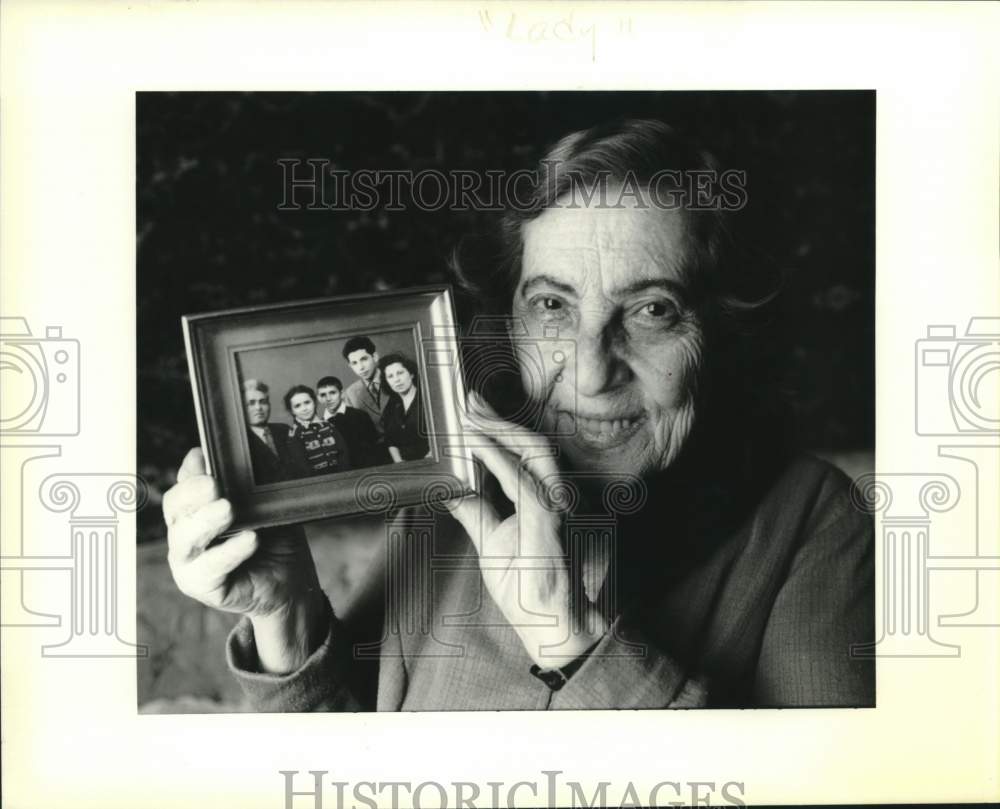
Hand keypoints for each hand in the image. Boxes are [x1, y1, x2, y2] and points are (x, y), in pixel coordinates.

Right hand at [163, 448, 325, 671]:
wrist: (291, 582)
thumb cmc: (273, 541)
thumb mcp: (263, 507)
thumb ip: (242, 485)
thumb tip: (230, 457)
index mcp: (194, 512)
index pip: (182, 488)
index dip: (189, 474)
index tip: (202, 458)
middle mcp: (185, 535)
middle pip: (174, 509)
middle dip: (192, 493)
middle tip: (213, 484)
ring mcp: (189, 563)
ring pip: (184, 539)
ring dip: (206, 521)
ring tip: (228, 509)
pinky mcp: (202, 587)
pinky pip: (210, 568)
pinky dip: (229, 552)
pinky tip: (249, 539)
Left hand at [447, 394, 607, 667]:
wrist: (553, 626)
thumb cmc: (531, 589)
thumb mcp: (492, 542)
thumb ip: (476, 512)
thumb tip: (452, 488)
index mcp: (545, 499)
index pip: (523, 454)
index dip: (498, 430)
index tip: (472, 414)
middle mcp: (556, 495)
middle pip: (531, 443)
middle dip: (498, 419)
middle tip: (468, 402)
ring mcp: (558, 504)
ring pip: (534, 450)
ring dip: (499, 429)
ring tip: (470, 416)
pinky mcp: (551, 518)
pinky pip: (522, 479)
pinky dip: (496, 457)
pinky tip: (475, 445)